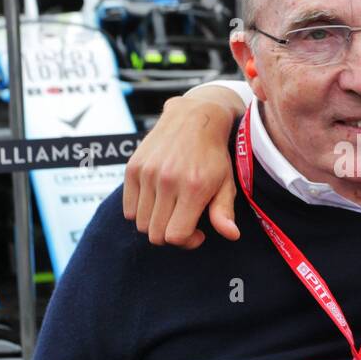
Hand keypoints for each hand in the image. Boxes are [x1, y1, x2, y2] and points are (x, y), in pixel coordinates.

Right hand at [122, 88, 241, 246]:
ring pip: (141, 224)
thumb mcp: (226, 182)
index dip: (187, 242)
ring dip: (156, 224)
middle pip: (156, 234)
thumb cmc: (214, 155)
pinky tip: (158, 201)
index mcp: (193, 188)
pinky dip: (141, 212)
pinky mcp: (133, 168)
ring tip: (172, 211)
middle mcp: (167, 181)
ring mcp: (147, 173)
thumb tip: (231, 235)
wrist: (194, 117)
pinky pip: (129, 209)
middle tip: (184, 223)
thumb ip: (224, 211)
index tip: (198, 233)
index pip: (175, 236)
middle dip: (171, 236)